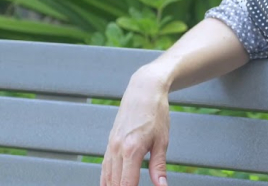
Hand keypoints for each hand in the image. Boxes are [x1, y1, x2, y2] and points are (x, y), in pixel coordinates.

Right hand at [100, 69, 170, 185]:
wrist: (143, 91)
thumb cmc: (155, 113)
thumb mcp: (162, 140)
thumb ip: (158, 166)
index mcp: (131, 149)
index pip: (127, 184)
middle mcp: (117, 149)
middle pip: (114, 184)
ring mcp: (111, 146)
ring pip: (106, 177)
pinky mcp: (109, 143)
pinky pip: (104, 167)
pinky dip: (106, 180)